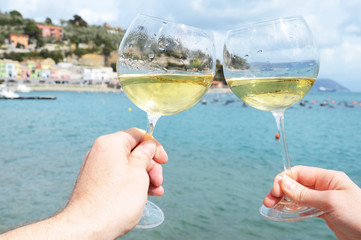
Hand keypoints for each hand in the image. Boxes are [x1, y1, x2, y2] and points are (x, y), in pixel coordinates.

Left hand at [0, 128, 167, 239]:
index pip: (137, 134)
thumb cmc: (114, 201)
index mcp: (110, 143)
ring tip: (155, 191)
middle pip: (133, 151)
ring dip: (144, 176)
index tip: (164, 160)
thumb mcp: (138, 173)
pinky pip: (118, 177)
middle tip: (158, 181)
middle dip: (150, 165)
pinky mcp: (96, 182)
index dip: (154, 146)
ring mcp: (97, 168)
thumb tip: (148, 146)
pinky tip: (144, 195)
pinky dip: (133, 183)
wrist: (88, 227)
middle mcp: (101, 152)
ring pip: (128, 166)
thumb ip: (145, 155)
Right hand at [263, 165, 360, 239]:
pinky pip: (303, 207)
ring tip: (271, 207)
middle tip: (267, 202)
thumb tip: (283, 182)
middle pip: (296, 184)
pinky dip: (292, 209)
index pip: (299, 173)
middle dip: (280, 191)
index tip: (274, 192)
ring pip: (298, 196)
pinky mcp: (324, 213)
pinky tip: (284, 212)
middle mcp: (324, 187)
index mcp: (328, 178)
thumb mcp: (330, 202)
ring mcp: (324, 200)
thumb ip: (305, 194)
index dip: (284, 179)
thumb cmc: (359, 217)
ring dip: (284, 200)